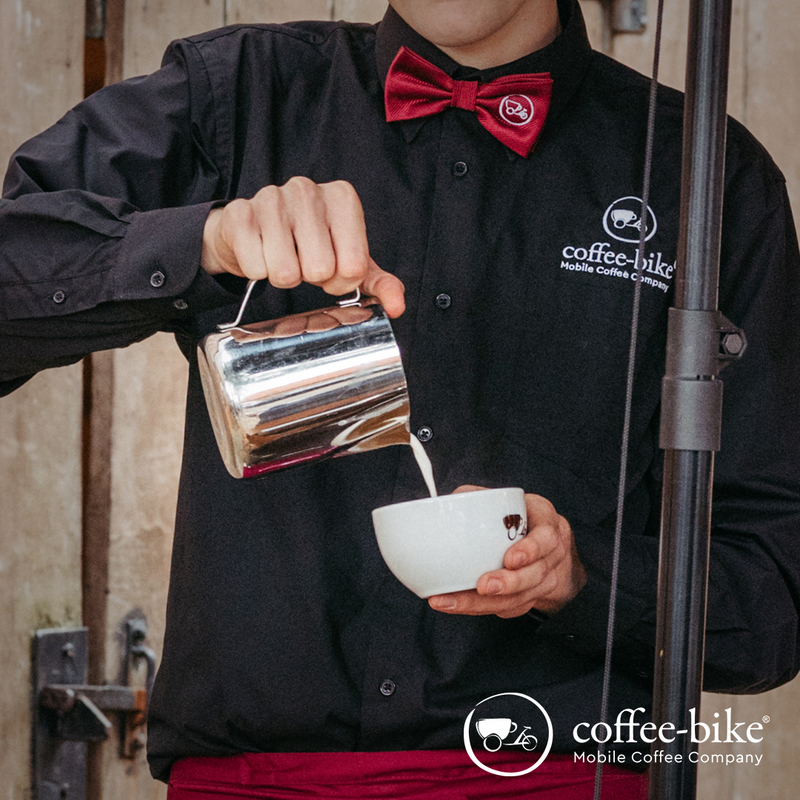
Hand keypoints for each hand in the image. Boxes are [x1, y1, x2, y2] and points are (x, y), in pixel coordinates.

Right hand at [201, 177, 405, 316]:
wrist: (252, 231)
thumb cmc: (307, 245)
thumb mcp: (349, 260)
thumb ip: (379, 283)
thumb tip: (397, 306)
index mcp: (343, 198)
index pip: (354, 266)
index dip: (341, 281)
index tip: (331, 268)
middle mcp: (308, 190)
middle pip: (320, 270)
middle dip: (310, 278)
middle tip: (303, 264)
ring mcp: (272, 198)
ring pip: (286, 272)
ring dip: (283, 277)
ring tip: (282, 257)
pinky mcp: (240, 213)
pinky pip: (255, 268)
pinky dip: (257, 272)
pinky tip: (260, 252)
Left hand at [428, 486, 587, 618]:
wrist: (546, 542)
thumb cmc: (518, 516)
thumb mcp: (507, 499)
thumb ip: (478, 497)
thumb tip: (445, 502)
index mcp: (546, 523)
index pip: (546, 538)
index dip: (529, 551)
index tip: (509, 560)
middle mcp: (551, 555)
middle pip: (535, 575)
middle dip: (508, 584)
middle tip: (482, 586)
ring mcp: (545, 579)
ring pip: (521, 598)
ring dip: (486, 603)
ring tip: (452, 601)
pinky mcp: (532, 597)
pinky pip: (511, 609)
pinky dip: (483, 609)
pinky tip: (457, 605)